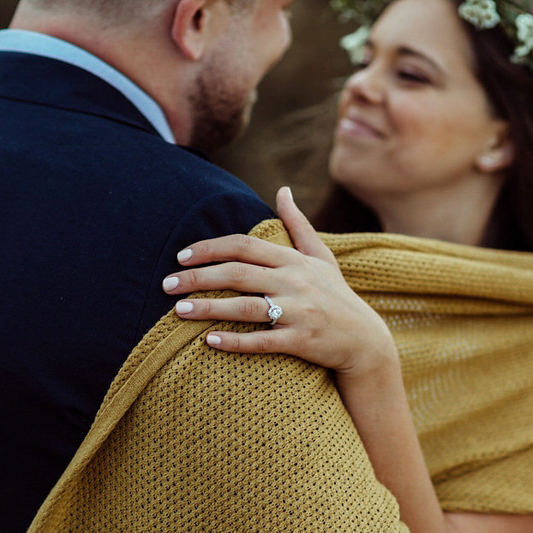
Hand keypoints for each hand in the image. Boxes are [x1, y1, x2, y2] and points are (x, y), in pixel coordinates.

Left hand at [162, 187, 395, 377]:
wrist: (365, 341)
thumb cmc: (337, 297)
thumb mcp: (321, 257)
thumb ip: (298, 224)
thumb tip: (283, 190)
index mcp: (294, 260)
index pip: (244, 246)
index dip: (210, 249)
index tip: (181, 256)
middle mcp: (295, 282)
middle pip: (238, 274)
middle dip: (198, 277)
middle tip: (167, 285)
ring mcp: (300, 312)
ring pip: (245, 307)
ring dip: (208, 309)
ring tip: (178, 312)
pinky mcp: (303, 341)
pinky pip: (263, 341)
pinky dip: (236, 342)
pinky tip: (209, 341)